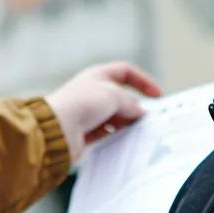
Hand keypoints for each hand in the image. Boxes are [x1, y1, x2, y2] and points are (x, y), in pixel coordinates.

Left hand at [46, 61, 161, 163]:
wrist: (56, 128)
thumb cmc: (81, 103)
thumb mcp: (114, 96)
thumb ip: (131, 103)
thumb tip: (139, 112)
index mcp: (97, 75)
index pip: (125, 72)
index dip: (143, 81)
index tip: (157, 95)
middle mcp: (92, 92)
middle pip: (121, 97)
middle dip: (135, 107)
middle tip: (146, 118)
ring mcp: (88, 112)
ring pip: (115, 117)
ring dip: (125, 123)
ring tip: (135, 130)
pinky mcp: (85, 132)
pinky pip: (106, 133)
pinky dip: (115, 136)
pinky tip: (122, 140)